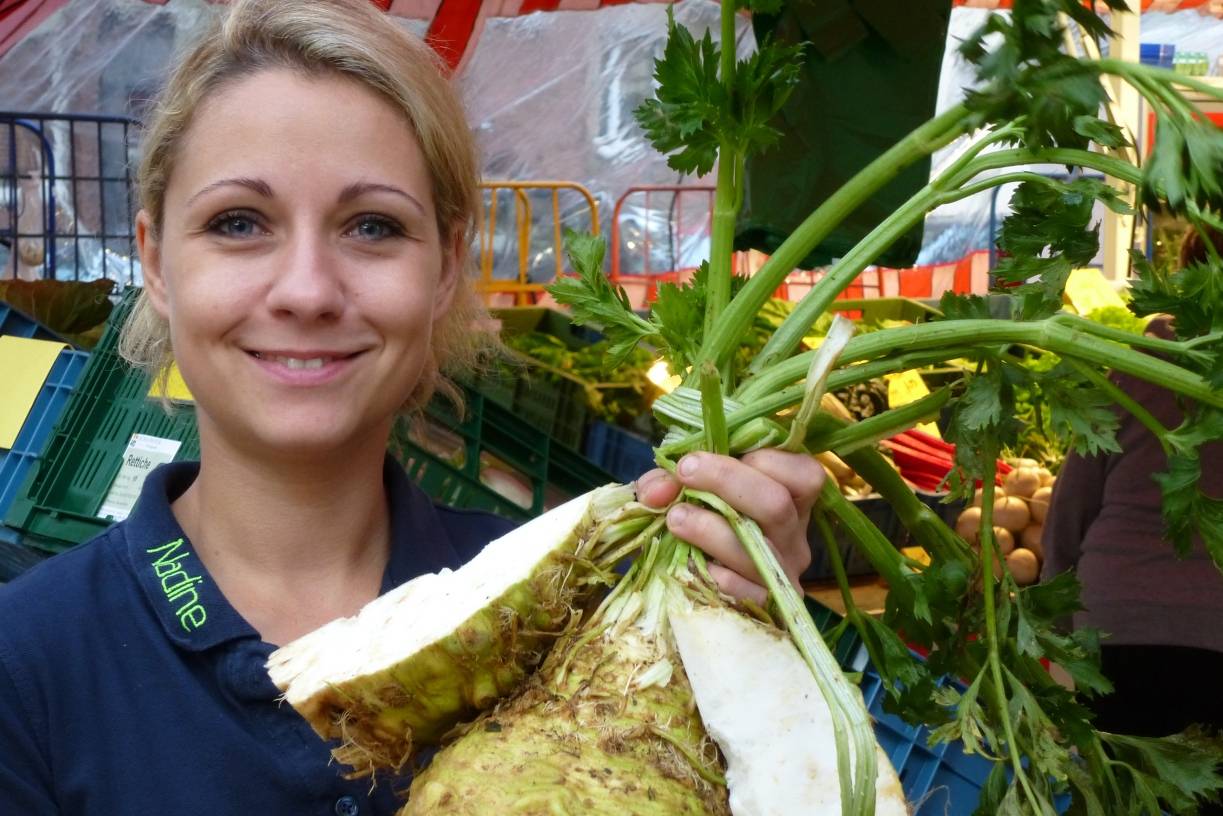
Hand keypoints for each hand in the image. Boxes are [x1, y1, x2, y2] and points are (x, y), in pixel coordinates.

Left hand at [635, 449, 822, 604]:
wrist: (691, 589)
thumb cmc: (698, 523)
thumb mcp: (685, 492)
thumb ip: (669, 481)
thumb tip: (656, 491)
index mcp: (792, 501)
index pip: (805, 474)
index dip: (761, 460)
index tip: (713, 456)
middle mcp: (795, 538)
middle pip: (777, 504)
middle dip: (727, 479)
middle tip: (685, 471)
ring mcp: (783, 575)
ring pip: (758, 547)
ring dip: (710, 528)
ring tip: (675, 517)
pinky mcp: (766, 608)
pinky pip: (745, 591)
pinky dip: (714, 574)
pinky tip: (690, 563)